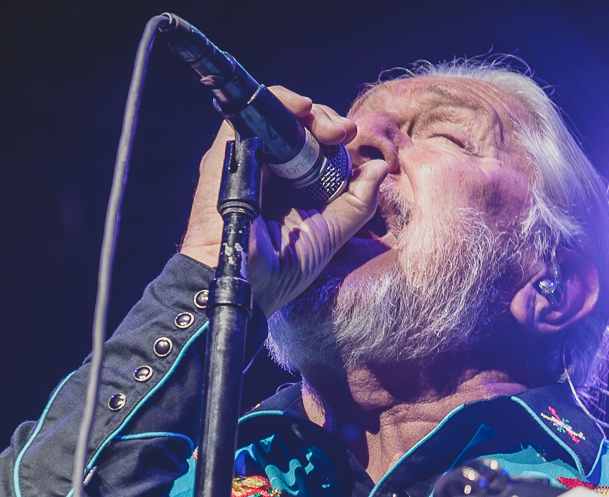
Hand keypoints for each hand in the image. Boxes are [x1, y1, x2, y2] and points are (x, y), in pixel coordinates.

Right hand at [178, 86, 391, 316]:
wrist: (245, 283)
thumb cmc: (281, 270)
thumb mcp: (331, 234)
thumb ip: (358, 202)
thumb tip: (379, 168)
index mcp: (290, 187)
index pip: (312, 145)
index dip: (333, 137)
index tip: (351, 140)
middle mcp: (267, 168)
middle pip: (298, 125)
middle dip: (325, 121)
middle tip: (343, 133)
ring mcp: (247, 158)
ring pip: (278, 114)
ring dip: (309, 112)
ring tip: (330, 128)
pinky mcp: (228, 151)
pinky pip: (252, 111)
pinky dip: (279, 101)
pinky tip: (302, 108)